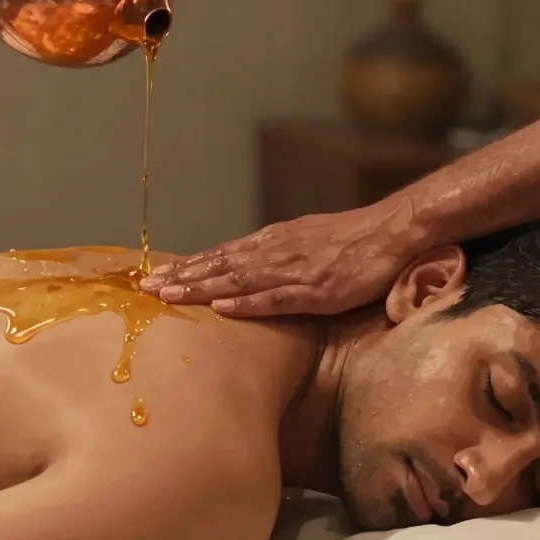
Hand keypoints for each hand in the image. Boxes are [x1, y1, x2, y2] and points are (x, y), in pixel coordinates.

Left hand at [139, 204, 421, 316]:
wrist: (393, 230)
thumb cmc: (354, 239)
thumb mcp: (308, 240)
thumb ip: (278, 255)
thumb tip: (250, 268)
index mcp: (274, 241)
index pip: (222, 255)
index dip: (188, 266)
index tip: (156, 275)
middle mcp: (277, 252)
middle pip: (220, 265)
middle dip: (182, 277)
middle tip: (146, 288)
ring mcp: (296, 270)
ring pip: (239, 280)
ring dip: (202, 288)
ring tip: (170, 296)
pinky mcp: (317, 290)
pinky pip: (277, 298)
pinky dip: (248, 304)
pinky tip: (222, 309)